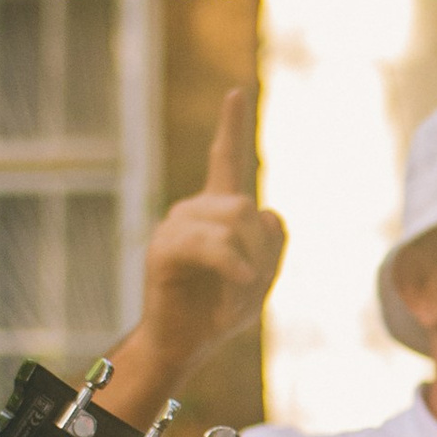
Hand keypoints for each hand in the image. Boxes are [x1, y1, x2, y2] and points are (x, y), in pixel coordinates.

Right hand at [136, 89, 287, 378]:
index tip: (236, 92)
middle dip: (260, 250)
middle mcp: (193, 210)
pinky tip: (239, 285)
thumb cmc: (219, 310)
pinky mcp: (164, 248)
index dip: (231, 126)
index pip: (225, 160)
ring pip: (232, 223)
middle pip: (244, 207)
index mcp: (217, 211)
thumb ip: (273, 244)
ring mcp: (175, 226)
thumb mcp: (261, 278)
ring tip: (237, 294)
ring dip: (247, 266)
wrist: (184, 343)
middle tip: (251, 286)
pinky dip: (233, 269)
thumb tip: (265, 212)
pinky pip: (211, 246)